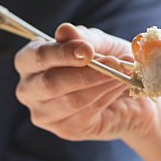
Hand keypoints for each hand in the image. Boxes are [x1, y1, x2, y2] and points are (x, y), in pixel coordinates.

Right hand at [15, 24, 160, 141]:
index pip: (37, 57)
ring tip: (124, 71)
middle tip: (115, 62)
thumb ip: (83, 38)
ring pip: (72, 100)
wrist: (130, 92)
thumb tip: (64, 30)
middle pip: (49, 83)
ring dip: (103, 83)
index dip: (62, 53)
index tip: (88, 50)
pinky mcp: (65, 130)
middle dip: (85, 73)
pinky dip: (107, 96)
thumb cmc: (108, 62)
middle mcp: (29, 89)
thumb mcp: (101, 44)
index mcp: (30, 60)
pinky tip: (120, 86)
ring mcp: (44, 113)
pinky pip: (86, 113)